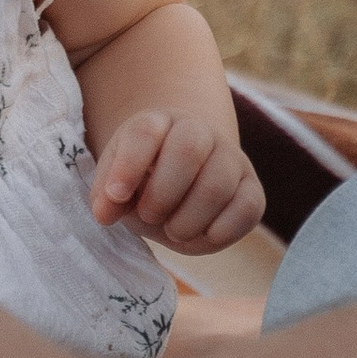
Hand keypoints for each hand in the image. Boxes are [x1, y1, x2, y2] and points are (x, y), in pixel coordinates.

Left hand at [92, 111, 266, 252]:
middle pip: (189, 148)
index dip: (129, 165)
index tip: (115, 196)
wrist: (181, 186)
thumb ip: (107, 196)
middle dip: (163, 193)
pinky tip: (203, 235)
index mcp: (159, 122)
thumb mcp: (117, 186)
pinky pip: (248, 207)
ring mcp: (231, 158)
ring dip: (189, 218)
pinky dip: (222, 229)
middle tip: (149, 215)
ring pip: (218, 182)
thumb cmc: (144, 183)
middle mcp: (199, 131)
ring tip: (173, 230)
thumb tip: (104, 213)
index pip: (146, 131)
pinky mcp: (252, 189)